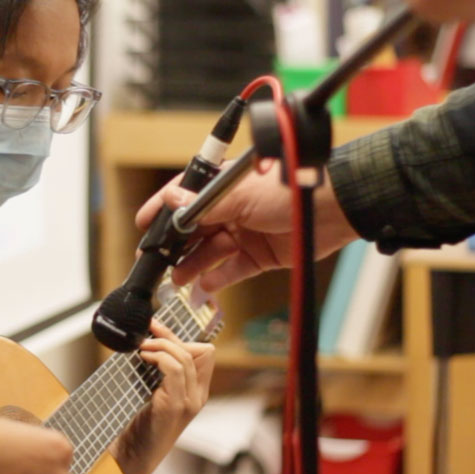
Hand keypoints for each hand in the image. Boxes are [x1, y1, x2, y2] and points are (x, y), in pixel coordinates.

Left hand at [110, 321, 214, 473]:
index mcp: (196, 392)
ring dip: (161, 345)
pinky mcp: (173, 408)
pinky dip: (159, 358)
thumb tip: (145, 340)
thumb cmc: (135, 424)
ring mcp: (188, 403)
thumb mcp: (152, 392)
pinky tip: (143, 358)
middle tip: (146, 335)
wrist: (128, 458)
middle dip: (170, 336)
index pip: (205, 353)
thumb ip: (157, 372)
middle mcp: (197, 397)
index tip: (156, 329)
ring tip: (142, 347)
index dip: (180, 337)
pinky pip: (174, 371)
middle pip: (199, 351)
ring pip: (186, 358)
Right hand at [135, 162, 358, 291]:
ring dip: (192, 266)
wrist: (333, 209)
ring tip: (177, 280)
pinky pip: (232, 269)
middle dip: (173, 246)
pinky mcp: (260, 255)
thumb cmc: (288, 189)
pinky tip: (203, 286)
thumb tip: (171, 202)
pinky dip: (217, 278)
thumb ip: (204, 205)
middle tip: (153, 262)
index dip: (161, 210)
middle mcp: (231, 209)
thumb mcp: (240, 196)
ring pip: (209, 252)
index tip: (142, 224)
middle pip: (193, 230)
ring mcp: (245, 232)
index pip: (183, 196)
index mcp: (222, 187)